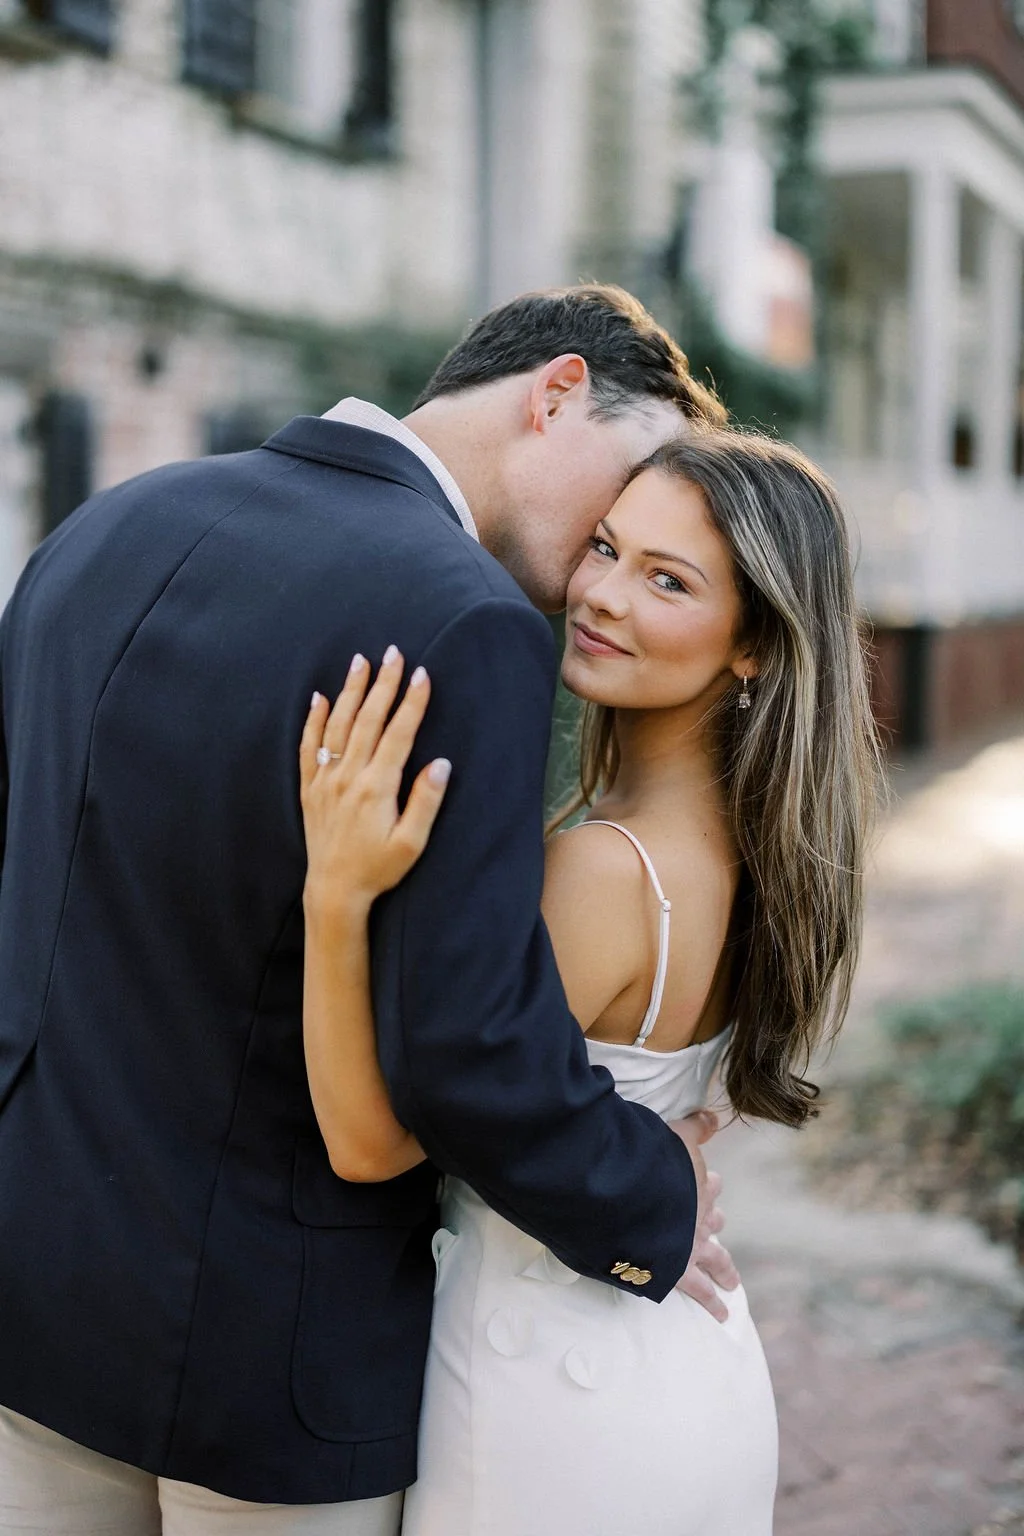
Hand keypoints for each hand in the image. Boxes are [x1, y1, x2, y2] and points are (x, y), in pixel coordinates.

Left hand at [300, 648, 451, 913]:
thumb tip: (440, 764)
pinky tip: (318, 698)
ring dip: (350, 691)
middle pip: (367, 720)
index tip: (422, 674)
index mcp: (377, 787)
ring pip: (337, 725)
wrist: (333, 891)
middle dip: (383, 684)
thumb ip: (426, 801)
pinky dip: (313, 720)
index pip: (398, 734)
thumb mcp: (411, 843)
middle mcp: (348, 777)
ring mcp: (326, 781)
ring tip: (360, 662)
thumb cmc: (378, 869)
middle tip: (393, 653)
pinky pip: (309, 747)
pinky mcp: (310, 789)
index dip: (412, 703)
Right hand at [668, 1111, 739, 1323]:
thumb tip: (714, 1113)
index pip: (710, 1184)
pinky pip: (701, 1292)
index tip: (709, 1184)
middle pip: (714, 1221)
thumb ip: (694, 1125)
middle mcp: (699, 1215)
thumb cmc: (652, 1162)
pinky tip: (723, 1315)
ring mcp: (692, 1245)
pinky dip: (712, 1304)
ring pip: (716, 1258)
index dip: (709, 1185)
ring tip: (732, 1283)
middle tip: (716, 1227)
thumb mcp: (675, 1135)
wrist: (637, 1199)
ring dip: (725, 1270)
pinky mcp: (679, 1271)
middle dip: (715, 1224)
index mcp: (697, 1183)